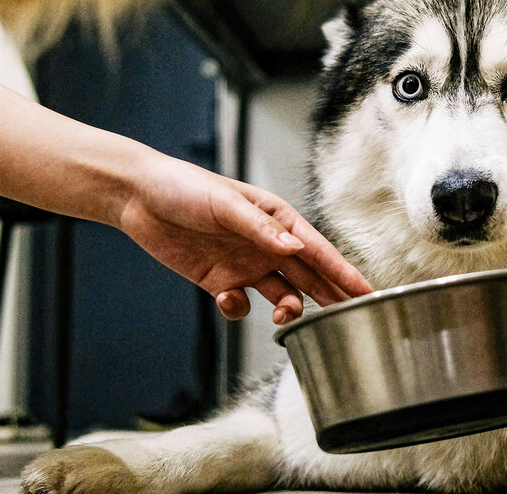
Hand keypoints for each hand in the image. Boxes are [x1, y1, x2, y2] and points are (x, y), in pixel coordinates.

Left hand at [115, 154, 370, 323]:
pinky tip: (227, 299)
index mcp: (277, 219)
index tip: (368, 292)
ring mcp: (245, 265)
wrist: (139, 197)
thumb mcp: (225, 204)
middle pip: (309, 277)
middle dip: (330, 297)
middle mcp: (267, 245)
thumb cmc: (185, 187)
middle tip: (351, 320)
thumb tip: (295, 248)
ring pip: (281, 296)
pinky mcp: (220, 281)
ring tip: (284, 319)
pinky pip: (241, 305)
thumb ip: (261, 228)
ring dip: (288, 310)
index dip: (344, 272)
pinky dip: (238, 309)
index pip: (319, 251)